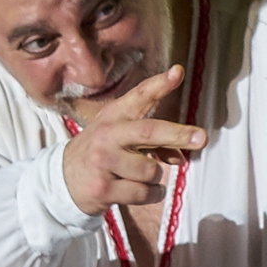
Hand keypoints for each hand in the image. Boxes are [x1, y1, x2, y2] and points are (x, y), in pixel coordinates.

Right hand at [61, 65, 207, 214]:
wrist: (64, 179)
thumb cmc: (103, 152)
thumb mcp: (122, 137)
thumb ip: (154, 141)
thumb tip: (181, 157)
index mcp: (115, 116)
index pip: (139, 96)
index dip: (160, 84)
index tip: (178, 72)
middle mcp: (107, 135)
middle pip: (148, 132)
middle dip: (178, 135)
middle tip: (201, 138)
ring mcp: (103, 162)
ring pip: (151, 171)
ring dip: (155, 177)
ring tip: (139, 176)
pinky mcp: (103, 188)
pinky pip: (144, 193)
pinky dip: (151, 195)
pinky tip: (139, 190)